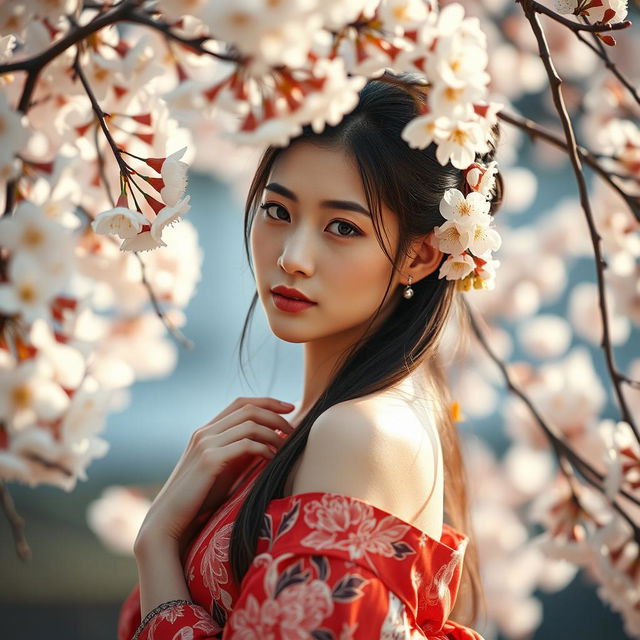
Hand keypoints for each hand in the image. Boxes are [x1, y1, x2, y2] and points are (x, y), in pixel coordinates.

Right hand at [134, 397, 294, 554]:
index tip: (290, 407)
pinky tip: (273, 459)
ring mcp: (206, 444)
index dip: (267, 401)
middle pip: (248, 409)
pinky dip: (265, 449)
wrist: (169, 520)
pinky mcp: (209, 460)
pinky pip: (246, 445)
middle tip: (294, 428)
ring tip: (287, 447)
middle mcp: (205, 432)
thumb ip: (237, 453)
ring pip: (250, 424)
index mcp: (207, 431)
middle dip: (276, 414)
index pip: (240, 403)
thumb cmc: (197, 499)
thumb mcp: (221, 469)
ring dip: (274, 433)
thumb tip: (268, 444)